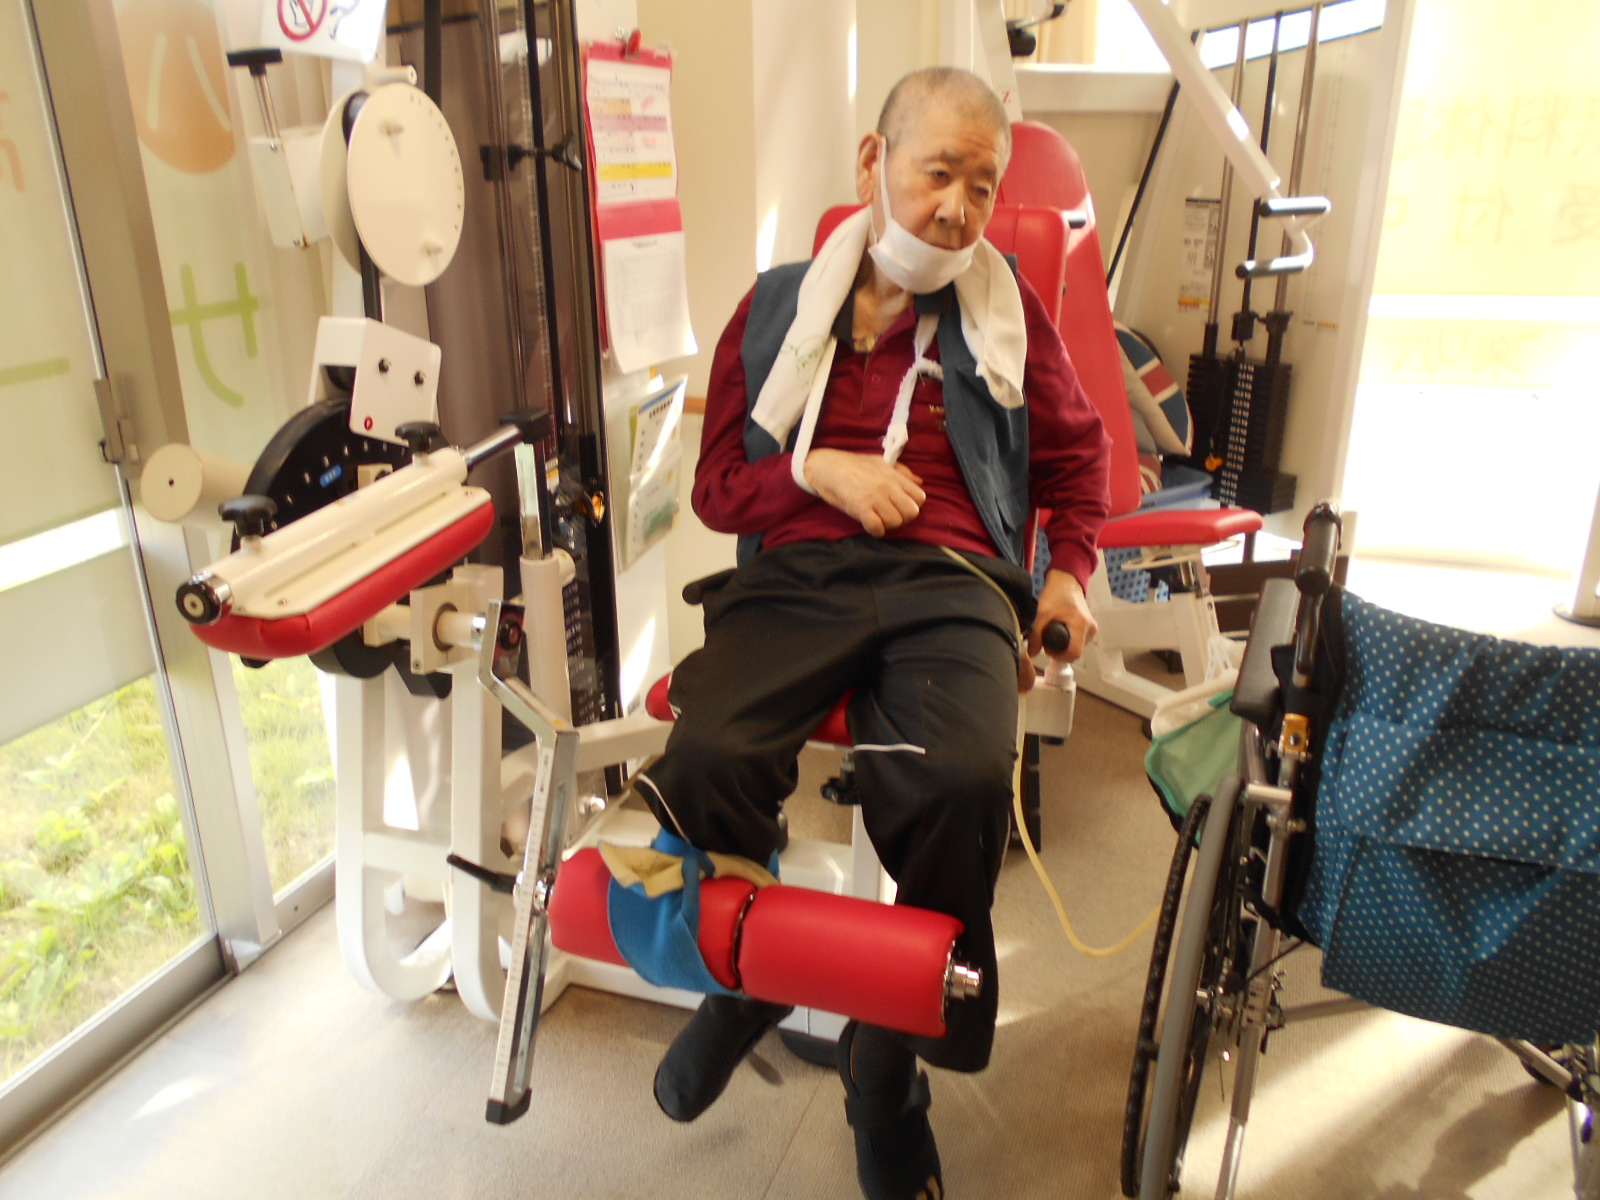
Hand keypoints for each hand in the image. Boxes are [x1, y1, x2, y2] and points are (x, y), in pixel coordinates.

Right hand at [803, 449, 925, 536]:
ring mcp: (874, 498)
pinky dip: (875, 530)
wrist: (827, 467)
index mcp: (894, 476)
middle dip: (903, 517)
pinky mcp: (860, 508)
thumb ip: (902, 472)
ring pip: (895, 522)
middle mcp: (887, 487)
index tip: (900, 505)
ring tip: (877, 517)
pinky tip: (869, 523)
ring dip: (887, 524)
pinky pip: (878, 528)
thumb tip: (920, 482)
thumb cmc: (853, 465)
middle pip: (912, 513)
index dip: (912, 505)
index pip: (920, 497)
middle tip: (890, 514)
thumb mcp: (881, 462)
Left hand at [1027, 569, 1095, 665]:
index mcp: (1081, 624)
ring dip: (1064, 647)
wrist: (1066, 582)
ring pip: (1078, 648)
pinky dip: (1069, 641)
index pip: (1074, 652)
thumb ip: (1036, 634)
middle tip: (1047, 642)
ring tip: (1052, 635)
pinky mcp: (1090, 628)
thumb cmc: (1056, 594)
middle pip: (1076, 652)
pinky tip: (1060, 633)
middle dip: (1060, 651)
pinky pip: (1079, 642)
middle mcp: (1090, 628)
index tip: (1048, 648)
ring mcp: (1092, 629)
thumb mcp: (1042, 613)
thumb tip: (1031, 652)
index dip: (1059, 655)